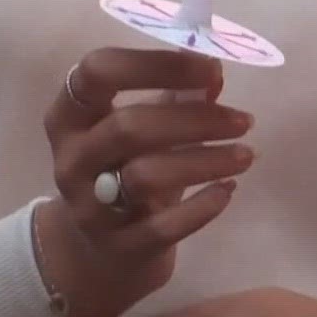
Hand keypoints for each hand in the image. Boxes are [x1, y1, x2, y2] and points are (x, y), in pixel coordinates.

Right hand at [36, 49, 255, 316]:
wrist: (102, 252)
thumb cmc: (125, 170)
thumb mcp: (141, 129)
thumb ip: (175, 95)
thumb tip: (215, 71)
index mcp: (69, 115)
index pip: (99, 72)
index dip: (157, 64)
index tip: (211, 67)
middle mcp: (72, 160)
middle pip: (129, 127)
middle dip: (195, 120)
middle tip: (243, 121)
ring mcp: (90, 207)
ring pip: (145, 176)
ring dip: (205, 161)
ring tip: (246, 155)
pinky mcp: (119, 248)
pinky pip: (163, 227)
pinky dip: (202, 207)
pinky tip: (228, 189)